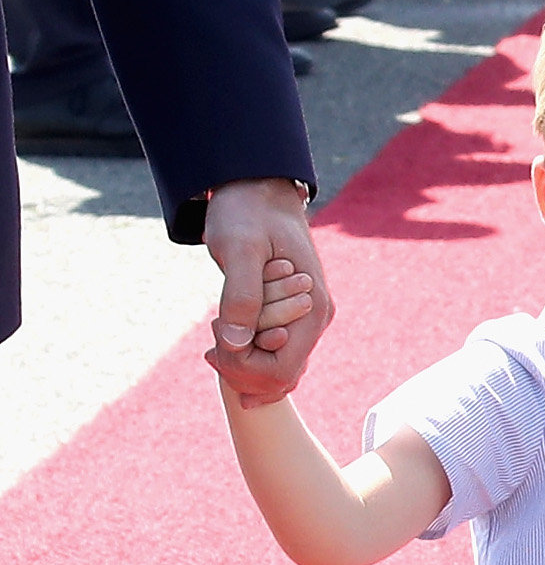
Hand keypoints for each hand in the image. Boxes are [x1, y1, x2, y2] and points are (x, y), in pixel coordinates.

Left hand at [203, 178, 332, 407]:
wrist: (258, 188)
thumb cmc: (247, 213)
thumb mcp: (239, 248)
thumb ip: (240, 295)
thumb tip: (234, 343)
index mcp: (313, 309)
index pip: (283, 369)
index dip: (244, 368)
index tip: (213, 342)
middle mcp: (316, 320)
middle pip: (283, 375)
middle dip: (243, 370)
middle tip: (208, 349)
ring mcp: (307, 318)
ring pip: (281, 368)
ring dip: (245, 365)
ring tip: (212, 343)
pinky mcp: (293, 314)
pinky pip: (277, 351)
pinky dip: (251, 355)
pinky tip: (225, 341)